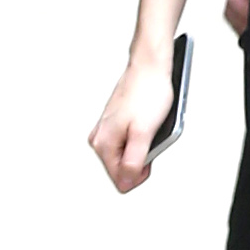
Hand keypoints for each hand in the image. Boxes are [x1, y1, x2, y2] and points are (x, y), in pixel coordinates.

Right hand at [89, 50, 176, 192]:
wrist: (149, 66)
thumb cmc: (148, 93)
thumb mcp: (144, 133)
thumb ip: (134, 162)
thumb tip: (127, 183)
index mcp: (103, 144)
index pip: (121, 180)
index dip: (140, 174)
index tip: (149, 155)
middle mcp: (99, 138)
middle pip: (122, 169)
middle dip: (141, 161)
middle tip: (150, 139)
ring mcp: (106, 129)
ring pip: (126, 155)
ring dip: (141, 148)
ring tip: (149, 128)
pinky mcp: (115, 123)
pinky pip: (128, 142)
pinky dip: (140, 138)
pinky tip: (147, 124)